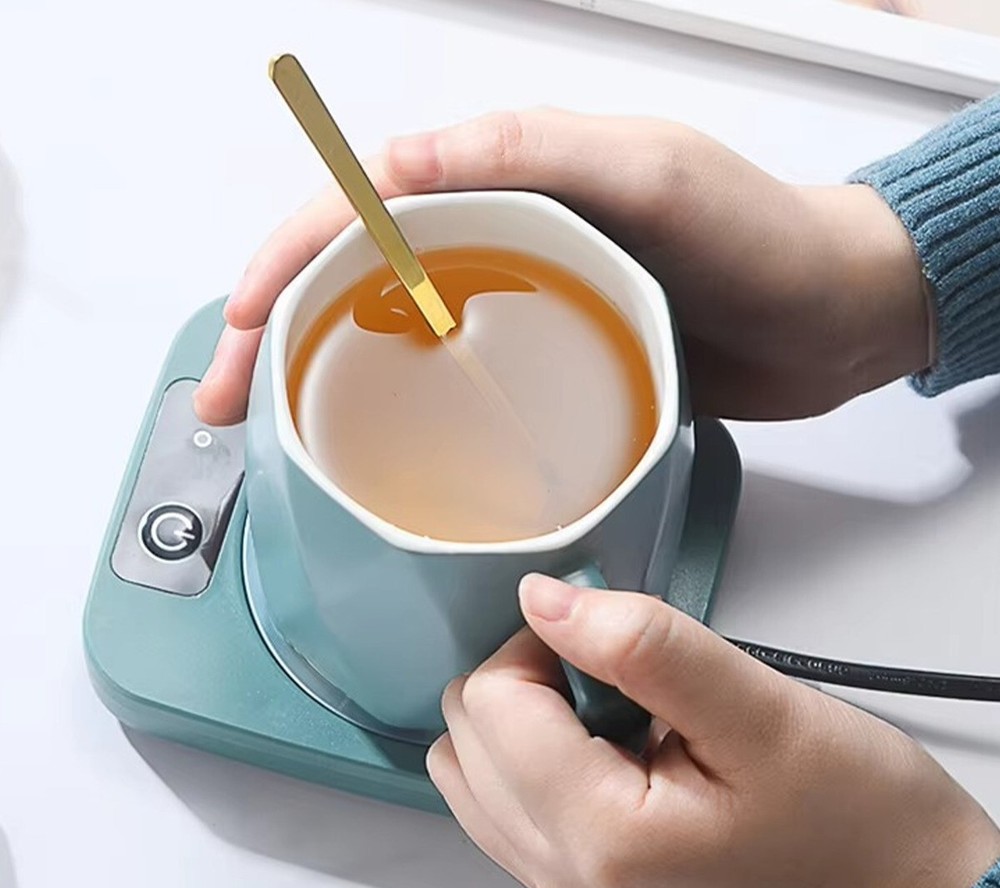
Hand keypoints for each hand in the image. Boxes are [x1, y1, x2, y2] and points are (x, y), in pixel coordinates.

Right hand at [193, 109, 928, 424]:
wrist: (828, 320)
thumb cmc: (758, 237)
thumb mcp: (649, 173)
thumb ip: (530, 156)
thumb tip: (395, 166)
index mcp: (506, 185)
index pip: (363, 211)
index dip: (288, 263)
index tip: (246, 328)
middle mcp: (499, 244)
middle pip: (355, 282)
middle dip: (277, 337)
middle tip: (233, 407)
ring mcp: (518, 312)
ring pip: (392, 341)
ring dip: (322, 384)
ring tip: (275, 442)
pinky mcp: (545, 370)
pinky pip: (454, 391)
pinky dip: (400, 421)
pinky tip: (372, 459)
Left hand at [428, 575, 999, 887]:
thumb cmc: (857, 818)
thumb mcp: (757, 708)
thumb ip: (641, 645)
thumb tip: (545, 600)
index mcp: (602, 841)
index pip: (491, 705)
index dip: (539, 645)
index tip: (607, 637)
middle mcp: (568, 885)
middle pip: (467, 741)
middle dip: (525, 681)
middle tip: (615, 673)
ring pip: (473, 779)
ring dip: (522, 723)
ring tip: (613, 711)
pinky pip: (508, 812)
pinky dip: (535, 761)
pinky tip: (611, 747)